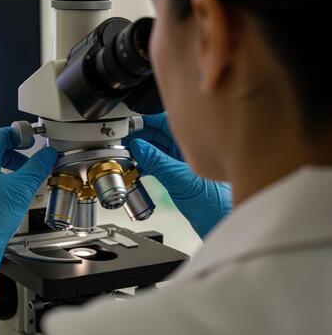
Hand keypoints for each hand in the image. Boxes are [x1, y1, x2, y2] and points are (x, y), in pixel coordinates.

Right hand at [124, 113, 231, 237]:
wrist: (221, 222)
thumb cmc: (216, 202)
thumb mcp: (180, 179)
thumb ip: (157, 161)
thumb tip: (138, 146)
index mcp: (193, 141)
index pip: (165, 122)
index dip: (146, 122)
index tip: (129, 126)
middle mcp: (186, 149)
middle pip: (156, 134)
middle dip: (138, 137)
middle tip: (122, 141)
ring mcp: (180, 162)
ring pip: (154, 150)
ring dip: (139, 152)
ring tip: (125, 155)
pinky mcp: (175, 176)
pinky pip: (155, 164)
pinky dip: (143, 165)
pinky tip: (134, 169)